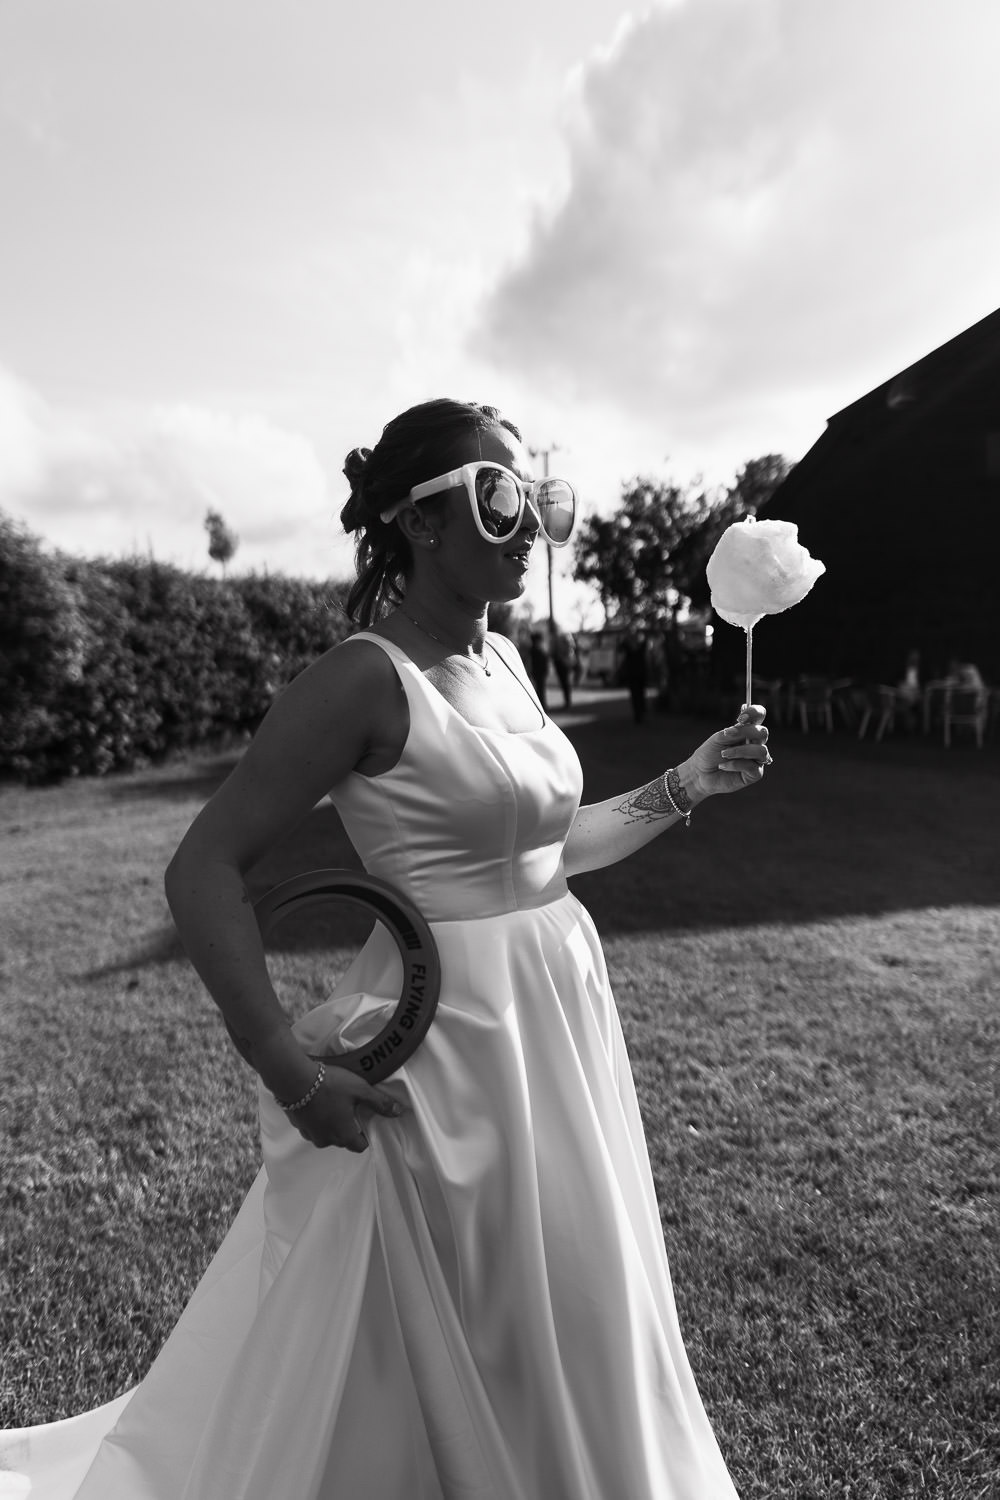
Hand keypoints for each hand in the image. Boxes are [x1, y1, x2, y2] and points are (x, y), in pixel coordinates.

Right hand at [288, 1065, 406, 1151]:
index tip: (365, 1120)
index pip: (360, 1146)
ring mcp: (310, 1134)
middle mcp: (326, 1140)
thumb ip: (380, 1102)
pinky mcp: (298, 1125)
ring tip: (333, 1102)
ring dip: (331, 1123)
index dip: (365, 1135)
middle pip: (343, 1140)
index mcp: (343, 1135)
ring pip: (326, 1134)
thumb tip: (398, 1112)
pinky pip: (312, 1127)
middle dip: (348, 1127)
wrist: (294, 1079)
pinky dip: (317, 1118)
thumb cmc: (330, 1085)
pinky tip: (318, 1102)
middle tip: (350, 1107)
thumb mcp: (360, 1090)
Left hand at [681, 704, 771, 800]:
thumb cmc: (710, 754)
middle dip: (746, 732)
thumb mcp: (719, 739)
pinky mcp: (755, 774)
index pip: (759, 716)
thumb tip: (744, 725)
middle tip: (726, 735)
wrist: (701, 773)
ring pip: (761, 751)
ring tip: (724, 755)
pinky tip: (723, 766)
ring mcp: (757, 759)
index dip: (755, 712)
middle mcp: (755, 744)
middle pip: (763, 732)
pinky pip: (752, 766)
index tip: (740, 717)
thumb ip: (733, 731)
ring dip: (739, 751)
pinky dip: (735, 765)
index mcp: (747, 731)